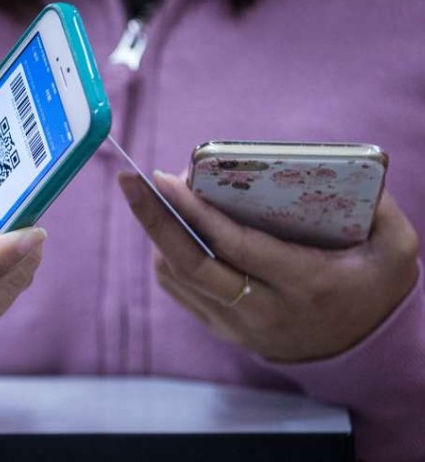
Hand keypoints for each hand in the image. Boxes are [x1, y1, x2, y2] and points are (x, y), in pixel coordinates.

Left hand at [118, 170, 419, 361]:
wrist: (364, 355)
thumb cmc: (375, 288)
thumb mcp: (396, 250)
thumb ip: (380, 210)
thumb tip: (356, 169)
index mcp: (304, 283)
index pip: (235, 246)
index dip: (196, 212)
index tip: (165, 178)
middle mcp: (264, 309)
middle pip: (191, 263)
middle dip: (153, 218)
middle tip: (129, 180)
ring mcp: (238, 325)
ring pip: (178, 277)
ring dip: (157, 234)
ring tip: (151, 196)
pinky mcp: (223, 331)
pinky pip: (181, 291)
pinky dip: (167, 256)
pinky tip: (167, 227)